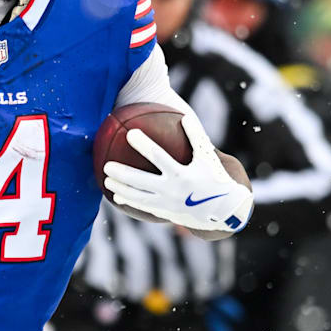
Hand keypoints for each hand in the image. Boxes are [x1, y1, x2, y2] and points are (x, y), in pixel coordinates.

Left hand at [103, 110, 252, 233]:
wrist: (224, 210)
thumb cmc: (215, 178)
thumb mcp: (208, 157)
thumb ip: (196, 137)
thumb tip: (184, 116)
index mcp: (182, 174)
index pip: (159, 157)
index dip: (144, 144)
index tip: (131, 133)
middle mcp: (172, 190)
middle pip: (141, 181)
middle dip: (123, 174)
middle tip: (106, 165)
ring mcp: (167, 204)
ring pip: (138, 197)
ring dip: (121, 189)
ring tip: (106, 181)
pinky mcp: (166, 213)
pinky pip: (143, 208)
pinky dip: (129, 202)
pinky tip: (116, 197)